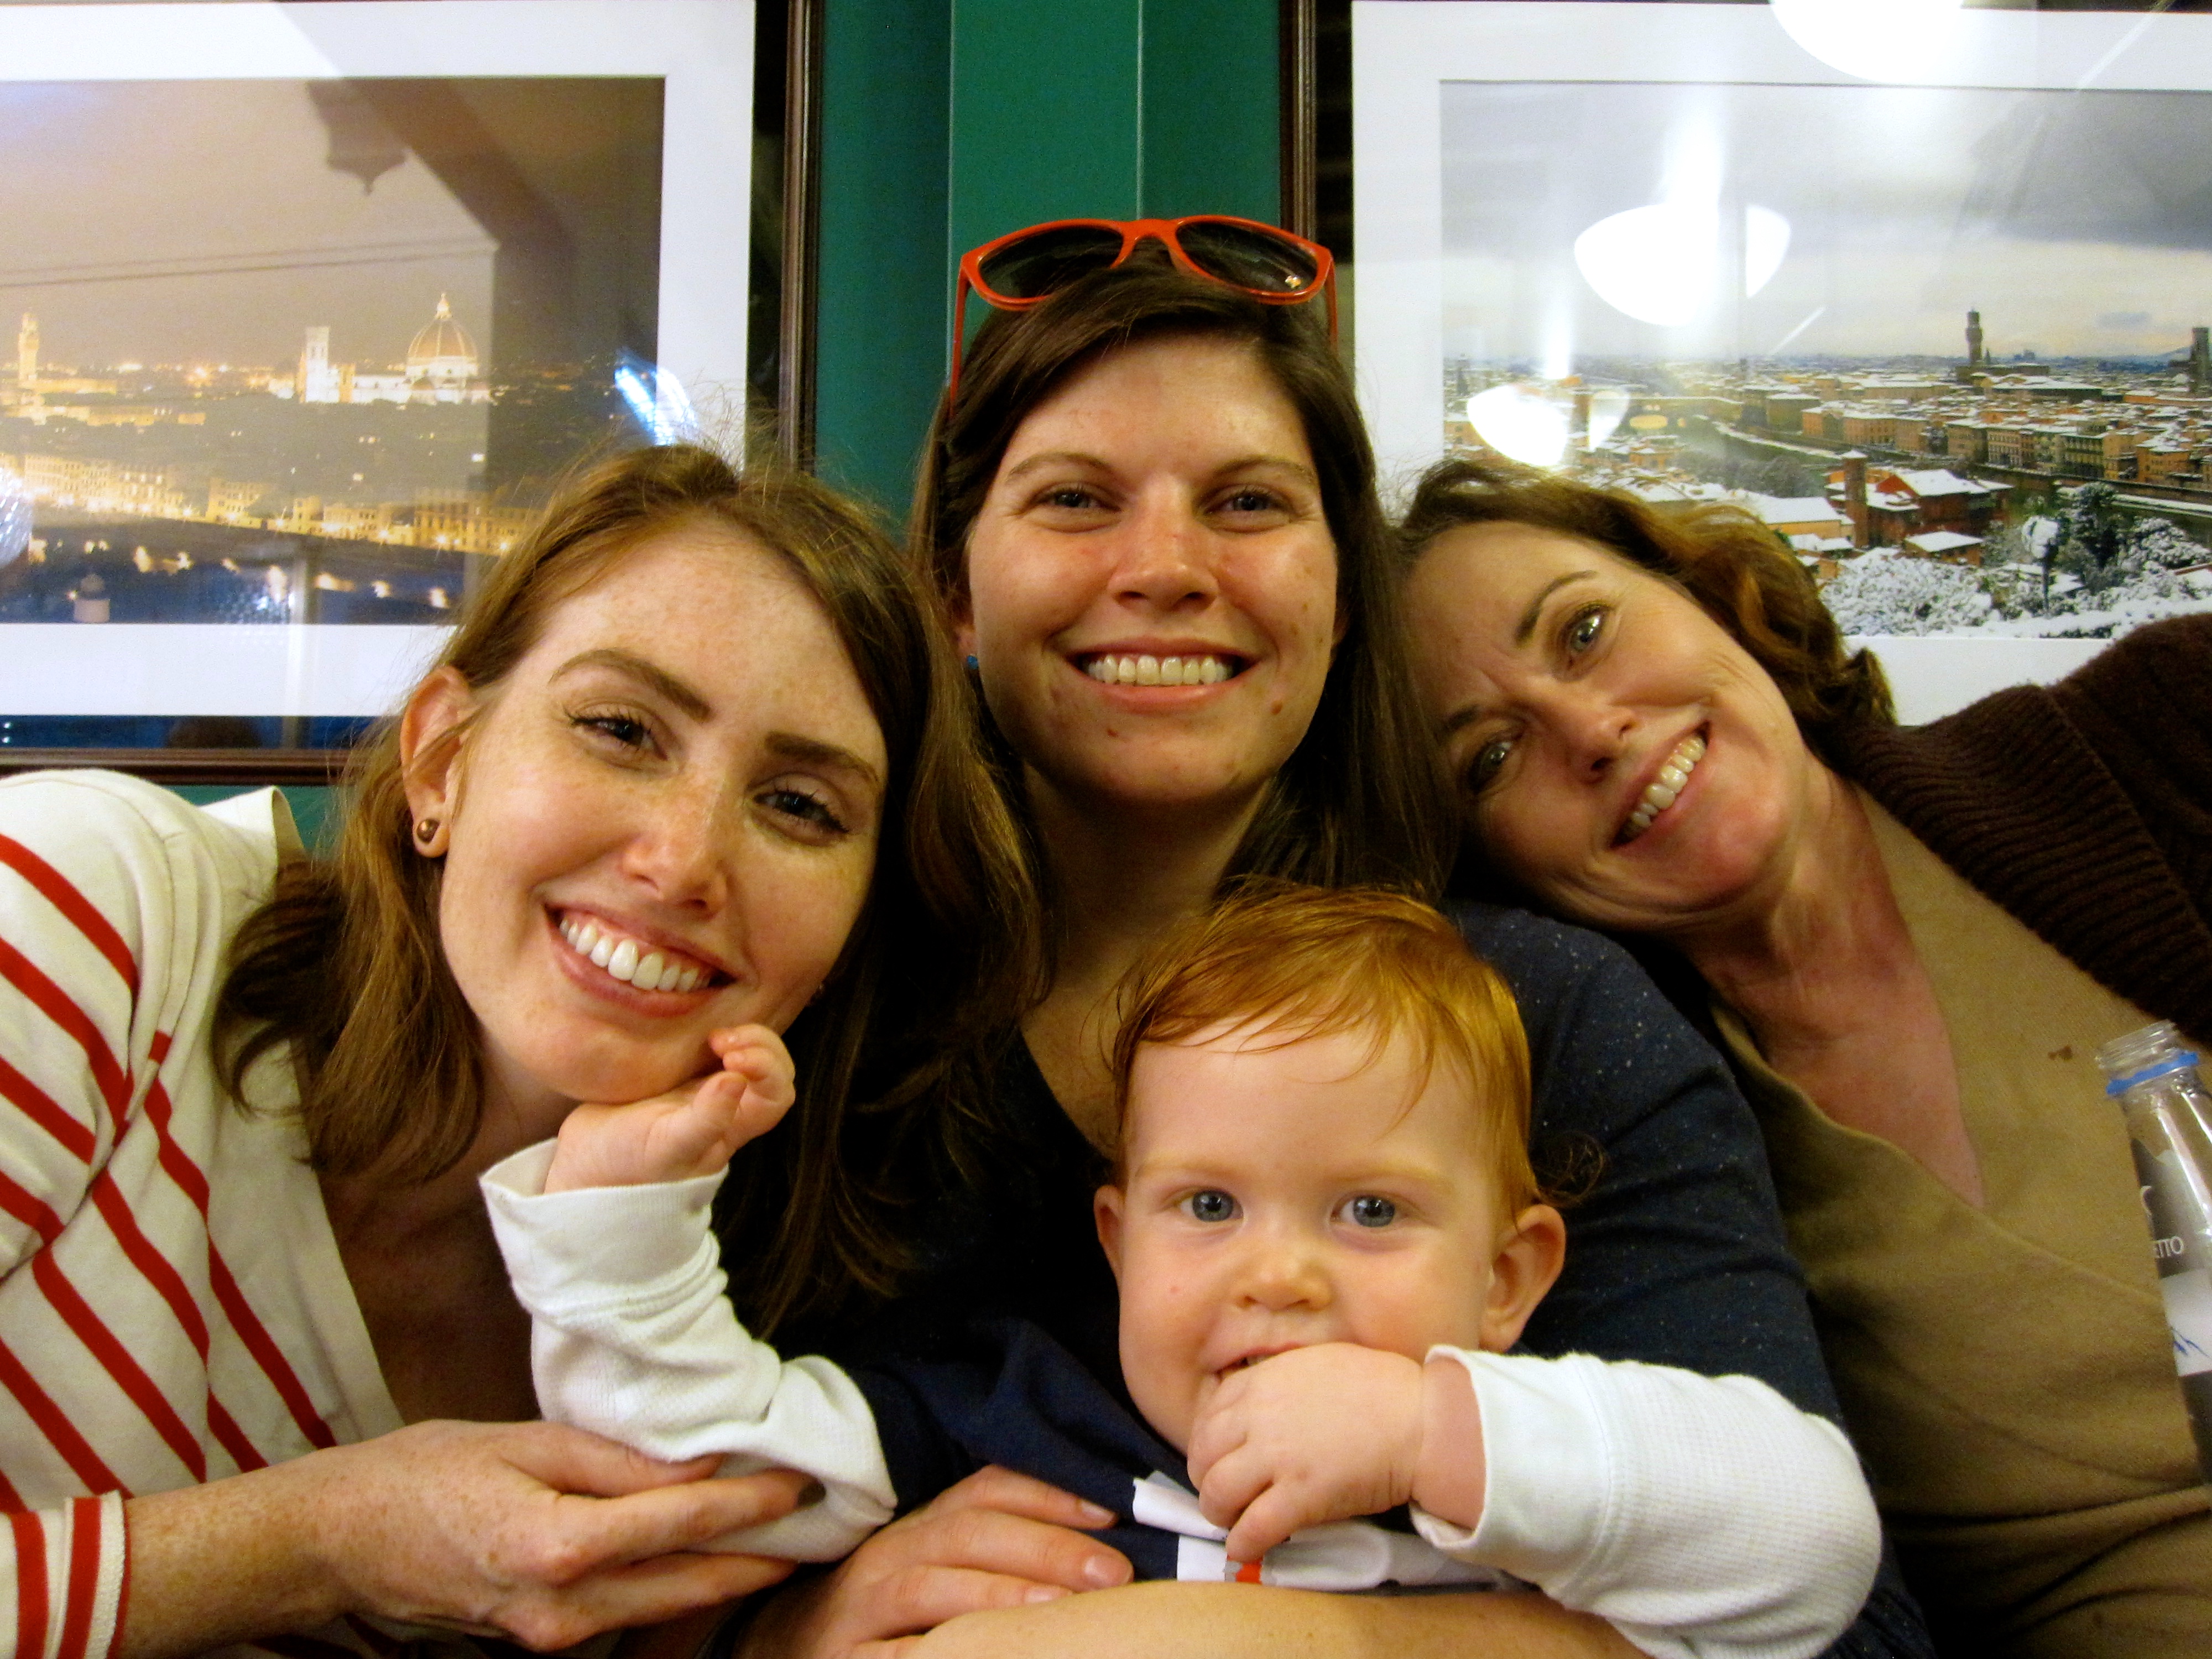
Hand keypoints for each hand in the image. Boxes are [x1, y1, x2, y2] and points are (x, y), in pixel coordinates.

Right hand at [123, 1419, 809, 1657]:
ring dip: (722, 1577)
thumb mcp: (522, 1443)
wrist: (339, 1542)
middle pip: (687, 1583)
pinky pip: (625, 1616)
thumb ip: (614, 1459)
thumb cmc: (422, 1475)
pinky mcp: (539, 1639)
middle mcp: (562, 1605)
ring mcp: (550, 1634)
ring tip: (777, 1540)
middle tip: (817, 1525)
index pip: (681, 1521)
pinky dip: (671, 1589)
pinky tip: (702, 1560)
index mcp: (557, 1544)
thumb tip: (698, 1459)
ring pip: (662, 1608)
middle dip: (758, 1556)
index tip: (801, 1483)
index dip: (750, 1502)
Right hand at [548, 1026, 795, 1191]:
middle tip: (720, 1037)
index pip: (777, 1093)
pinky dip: (710, 1027)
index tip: (731, 1057)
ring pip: (747, 1052)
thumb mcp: (668, 1147)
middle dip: (758, 1042)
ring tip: (711, 1034)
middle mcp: (726, 1106)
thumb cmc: (629, 1165)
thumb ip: (706, 1120)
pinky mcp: (677, 1074)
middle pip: (771, 1067)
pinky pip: (710, 1045)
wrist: (585, 1167)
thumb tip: (737, 1080)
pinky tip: (691, 1024)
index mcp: (733, 1127)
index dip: (768, 1068)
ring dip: (740, 1033)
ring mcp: (702, 1089)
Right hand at [738, 1466, 1131, 1658]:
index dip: (1049, 1494)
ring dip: (999, 1594)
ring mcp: (863, 1607)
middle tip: (1113, 1570)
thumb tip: (1099, 1544)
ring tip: (1059, 1608)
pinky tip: (983, 1655)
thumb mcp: (934, 1565)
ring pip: (931, 1588)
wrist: (785, 1646)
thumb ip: (995, 1548)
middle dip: (1045, 1546)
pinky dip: (934, 1652)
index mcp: (921, 1526)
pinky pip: (895, 1655)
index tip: (1112, 1511)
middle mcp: (891, 1555)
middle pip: (970, 1533)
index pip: (986, 1491)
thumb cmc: (885, 1609)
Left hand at [1184, 1343, 1424, 1564]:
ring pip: (1217, 1493)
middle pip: (1203, 1455)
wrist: (1424, 1421)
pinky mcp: (1301, 1496)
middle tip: (1222, 1493)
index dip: (1208, 1442)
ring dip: (1218, 1513)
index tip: (1219, 1457)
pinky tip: (1246, 1549)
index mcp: (1265, 1380)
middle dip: (1206, 1478)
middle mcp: (1261, 1416)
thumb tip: (1258, 1405)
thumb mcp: (1317, 1363)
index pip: (1209, 1415)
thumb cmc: (1383, 1389)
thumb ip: (1279, 1381)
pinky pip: (1253, 1528)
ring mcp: (1279, 1457)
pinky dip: (1241, 1544)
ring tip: (1232, 1521)